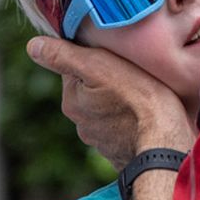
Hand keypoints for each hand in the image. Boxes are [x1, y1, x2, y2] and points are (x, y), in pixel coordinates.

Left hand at [26, 37, 192, 165]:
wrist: (166, 146)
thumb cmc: (139, 101)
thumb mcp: (101, 67)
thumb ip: (65, 56)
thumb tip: (33, 46)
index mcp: (72, 100)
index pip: (76, 68)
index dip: (95, 58)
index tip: (116, 58)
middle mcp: (81, 124)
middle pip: (91, 90)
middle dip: (107, 82)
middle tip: (133, 75)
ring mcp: (102, 141)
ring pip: (107, 111)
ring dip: (120, 103)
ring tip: (144, 97)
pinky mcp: (122, 153)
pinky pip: (123, 130)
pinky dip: (131, 122)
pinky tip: (147, 117)